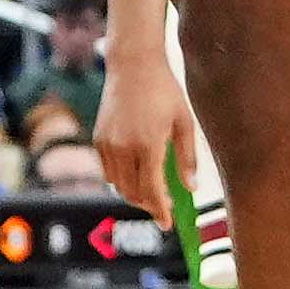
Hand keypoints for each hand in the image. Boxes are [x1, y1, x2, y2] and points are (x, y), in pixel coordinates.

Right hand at [95, 43, 197, 223]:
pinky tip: (136, 175)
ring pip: (119, 185)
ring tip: (152, 193)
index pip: (153, 191)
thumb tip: (191, 189)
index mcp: (148, 145)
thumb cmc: (164, 91)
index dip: (161, 211)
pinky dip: (121, 180)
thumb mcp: (184, 122)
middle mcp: (124, 148)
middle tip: (165, 207)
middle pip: (134, 193)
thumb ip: (187, 158)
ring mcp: (108, 144)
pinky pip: (108, 171)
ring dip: (135, 194)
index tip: (168, 223)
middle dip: (150, 205)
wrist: (133, 65)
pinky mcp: (98, 139)